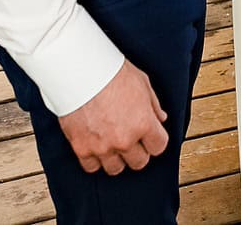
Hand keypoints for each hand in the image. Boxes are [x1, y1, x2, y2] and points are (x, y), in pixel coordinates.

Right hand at [58, 60, 168, 174]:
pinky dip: (94, 160)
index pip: (158, 147)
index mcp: (144, 123)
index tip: (150, 136)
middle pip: (139, 162)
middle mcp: (125, 139)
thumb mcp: (142, 83)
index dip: (155, 141)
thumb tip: (160, 119)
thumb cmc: (111, 72)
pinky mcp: (81, 148)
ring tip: (113, 143)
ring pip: (116, 169)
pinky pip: (92, 167)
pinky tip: (96, 147)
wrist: (79, 70)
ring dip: (117, 158)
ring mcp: (102, 146)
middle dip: (138, 151)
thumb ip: (154, 105)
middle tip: (131, 139)